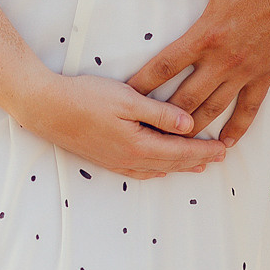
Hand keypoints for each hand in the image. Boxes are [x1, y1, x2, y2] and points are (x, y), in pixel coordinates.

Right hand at [28, 72, 227, 179]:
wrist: (47, 108)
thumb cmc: (86, 97)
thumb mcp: (127, 98)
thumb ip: (159, 113)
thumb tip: (189, 126)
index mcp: (138, 144)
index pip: (180, 150)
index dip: (203, 150)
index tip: (223, 150)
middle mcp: (129, 159)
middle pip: (171, 163)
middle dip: (197, 160)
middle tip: (220, 158)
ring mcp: (116, 162)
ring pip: (156, 170)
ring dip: (179, 168)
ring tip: (198, 166)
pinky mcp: (105, 160)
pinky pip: (139, 172)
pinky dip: (156, 171)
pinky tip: (160, 170)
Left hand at [128, 0, 269, 146]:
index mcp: (205, 35)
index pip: (165, 65)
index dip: (143, 82)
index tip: (126, 96)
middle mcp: (222, 60)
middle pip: (185, 97)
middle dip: (164, 116)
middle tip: (146, 132)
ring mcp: (244, 71)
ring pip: (214, 108)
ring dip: (194, 127)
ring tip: (177, 145)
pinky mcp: (265, 75)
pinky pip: (249, 108)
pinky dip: (237, 128)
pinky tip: (226, 143)